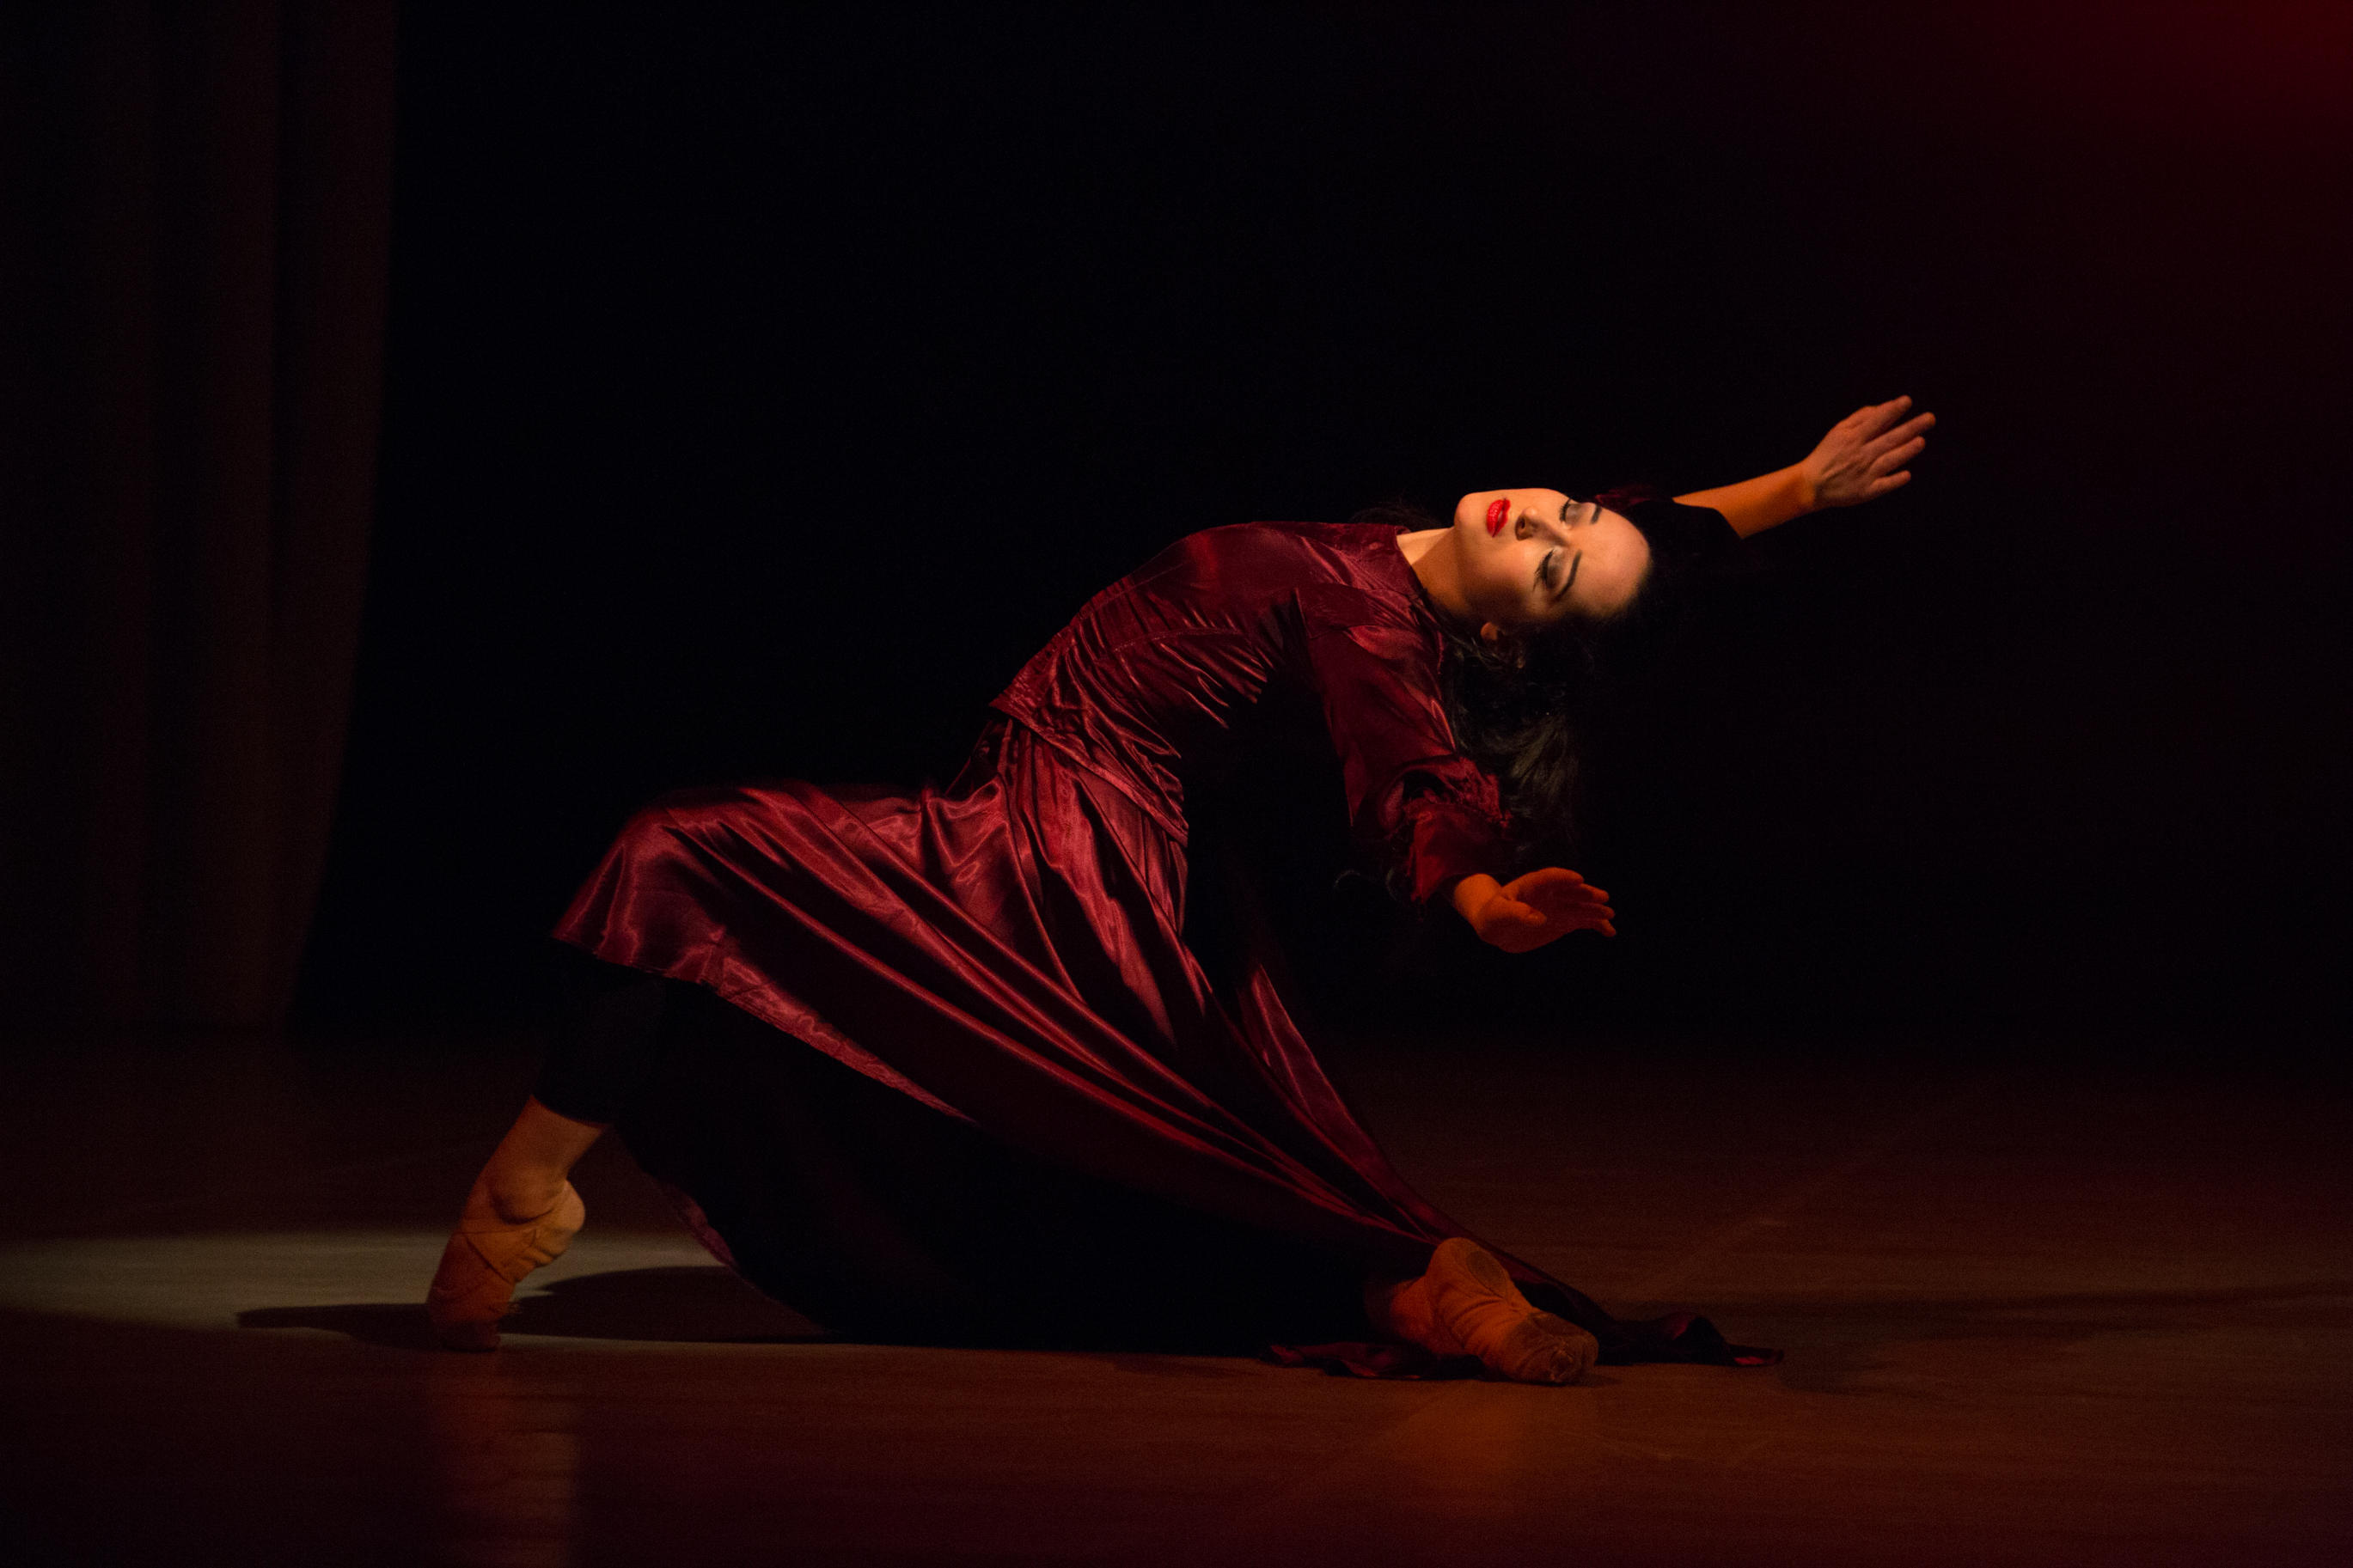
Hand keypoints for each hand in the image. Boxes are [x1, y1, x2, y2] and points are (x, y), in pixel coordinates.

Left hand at [1452, 868, 1616, 953]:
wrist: (1498, 927)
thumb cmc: (1494, 917)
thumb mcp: (1498, 914)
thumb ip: (1515, 914)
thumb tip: (1538, 918)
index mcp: (1531, 886)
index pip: (1549, 878)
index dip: (1563, 878)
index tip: (1578, 879)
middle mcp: (1549, 894)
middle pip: (1570, 891)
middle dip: (1586, 894)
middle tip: (1602, 898)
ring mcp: (1558, 907)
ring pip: (1580, 907)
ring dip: (1595, 910)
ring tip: (1609, 915)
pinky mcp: (1564, 921)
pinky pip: (1583, 921)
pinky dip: (1596, 925)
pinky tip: (1608, 932)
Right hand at [1798, 395, 1934, 509]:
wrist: (1811, 484)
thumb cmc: (1828, 454)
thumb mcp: (1838, 431)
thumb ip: (1860, 418)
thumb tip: (1884, 407)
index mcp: (1852, 437)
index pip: (1876, 421)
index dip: (1892, 410)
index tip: (1907, 401)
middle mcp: (1859, 454)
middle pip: (1889, 439)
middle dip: (1910, 427)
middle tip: (1930, 418)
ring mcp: (1863, 474)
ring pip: (1889, 460)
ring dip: (1906, 451)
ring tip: (1921, 441)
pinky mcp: (1865, 492)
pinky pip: (1883, 485)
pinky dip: (1894, 480)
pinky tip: (1907, 474)